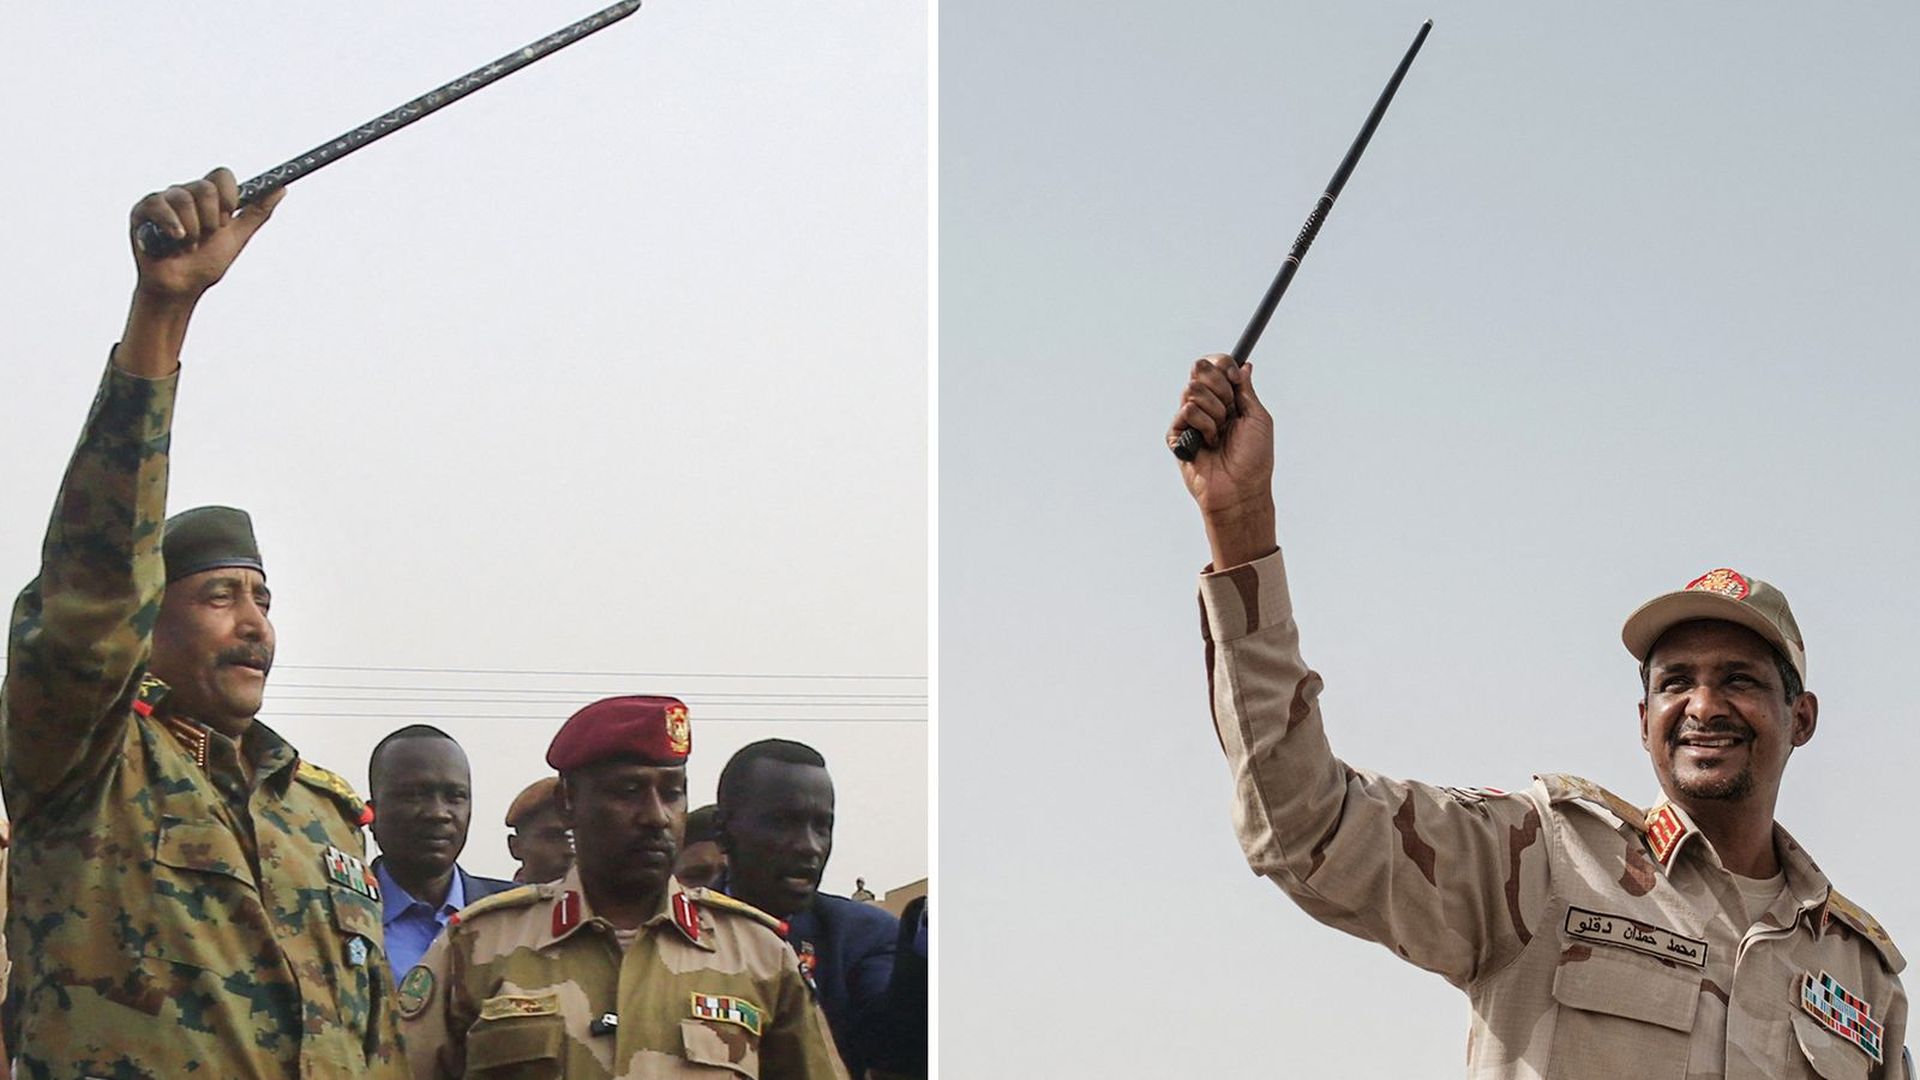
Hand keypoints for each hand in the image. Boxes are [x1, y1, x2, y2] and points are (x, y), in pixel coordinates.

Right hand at [116, 168, 286, 377]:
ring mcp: (163, 200)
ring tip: (187, 246)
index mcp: (208, 197)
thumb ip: (257, 212)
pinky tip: (175, 240)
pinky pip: (159, 204)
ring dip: (193, 231)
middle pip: (205, 187)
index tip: (227, 218)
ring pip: (184, 198)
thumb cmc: (206, 263)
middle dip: (211, 220)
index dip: (228, 196)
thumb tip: (281, 188)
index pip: (222, 175)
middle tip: (205, 237)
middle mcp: (185, 193)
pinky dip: (171, 225)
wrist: (181, 288)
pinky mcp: (142, 210)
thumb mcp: (237, 237)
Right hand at [1169, 354, 1277, 567]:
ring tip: (1220, 435)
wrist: (1241, 489)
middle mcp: (1207, 406)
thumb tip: (1243, 365)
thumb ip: (1246, 390)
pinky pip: (1186, 412)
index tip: (1234, 377)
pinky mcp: (1177, 435)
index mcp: (1227, 400)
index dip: (1222, 364)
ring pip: (1192, 390)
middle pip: (1199, 369)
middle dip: (1219, 387)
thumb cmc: (1255, 459)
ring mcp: (1190, 420)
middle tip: (1229, 411)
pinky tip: (1208, 444)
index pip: (1215, 366)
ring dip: (1214, 412)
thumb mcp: (1258, 418)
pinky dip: (1203, 426)